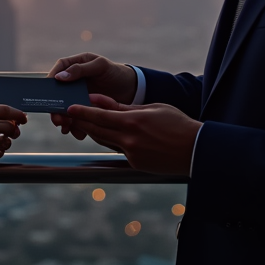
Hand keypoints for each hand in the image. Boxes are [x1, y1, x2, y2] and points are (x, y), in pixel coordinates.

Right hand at [47, 53, 136, 136]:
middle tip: (57, 119)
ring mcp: (78, 95)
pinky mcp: (85, 108)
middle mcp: (74, 81)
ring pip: (65, 108)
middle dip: (55, 107)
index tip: (47, 93)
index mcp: (75, 65)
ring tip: (66, 128)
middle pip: (58, 93)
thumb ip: (80, 69)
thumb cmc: (116, 73)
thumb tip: (59, 77)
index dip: (50, 80)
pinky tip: (78, 133)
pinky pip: (76, 118)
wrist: (132, 89)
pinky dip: (75, 127)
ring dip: (64, 119)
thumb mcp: (100, 66)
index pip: (58, 70)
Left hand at [66, 94, 200, 175]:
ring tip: (86, 122)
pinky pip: (118, 150)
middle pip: (97, 130)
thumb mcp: (152, 108)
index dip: (82, 111)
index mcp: (133, 121)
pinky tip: (111, 135)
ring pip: (104, 141)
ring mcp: (131, 153)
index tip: (69, 107)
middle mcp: (129, 139)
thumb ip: (123, 106)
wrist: (195, 150)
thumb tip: (100, 100)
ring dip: (95, 131)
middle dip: (82, 122)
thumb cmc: (176, 123)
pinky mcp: (135, 164)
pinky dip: (113, 141)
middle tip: (70, 116)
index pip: (100, 115)